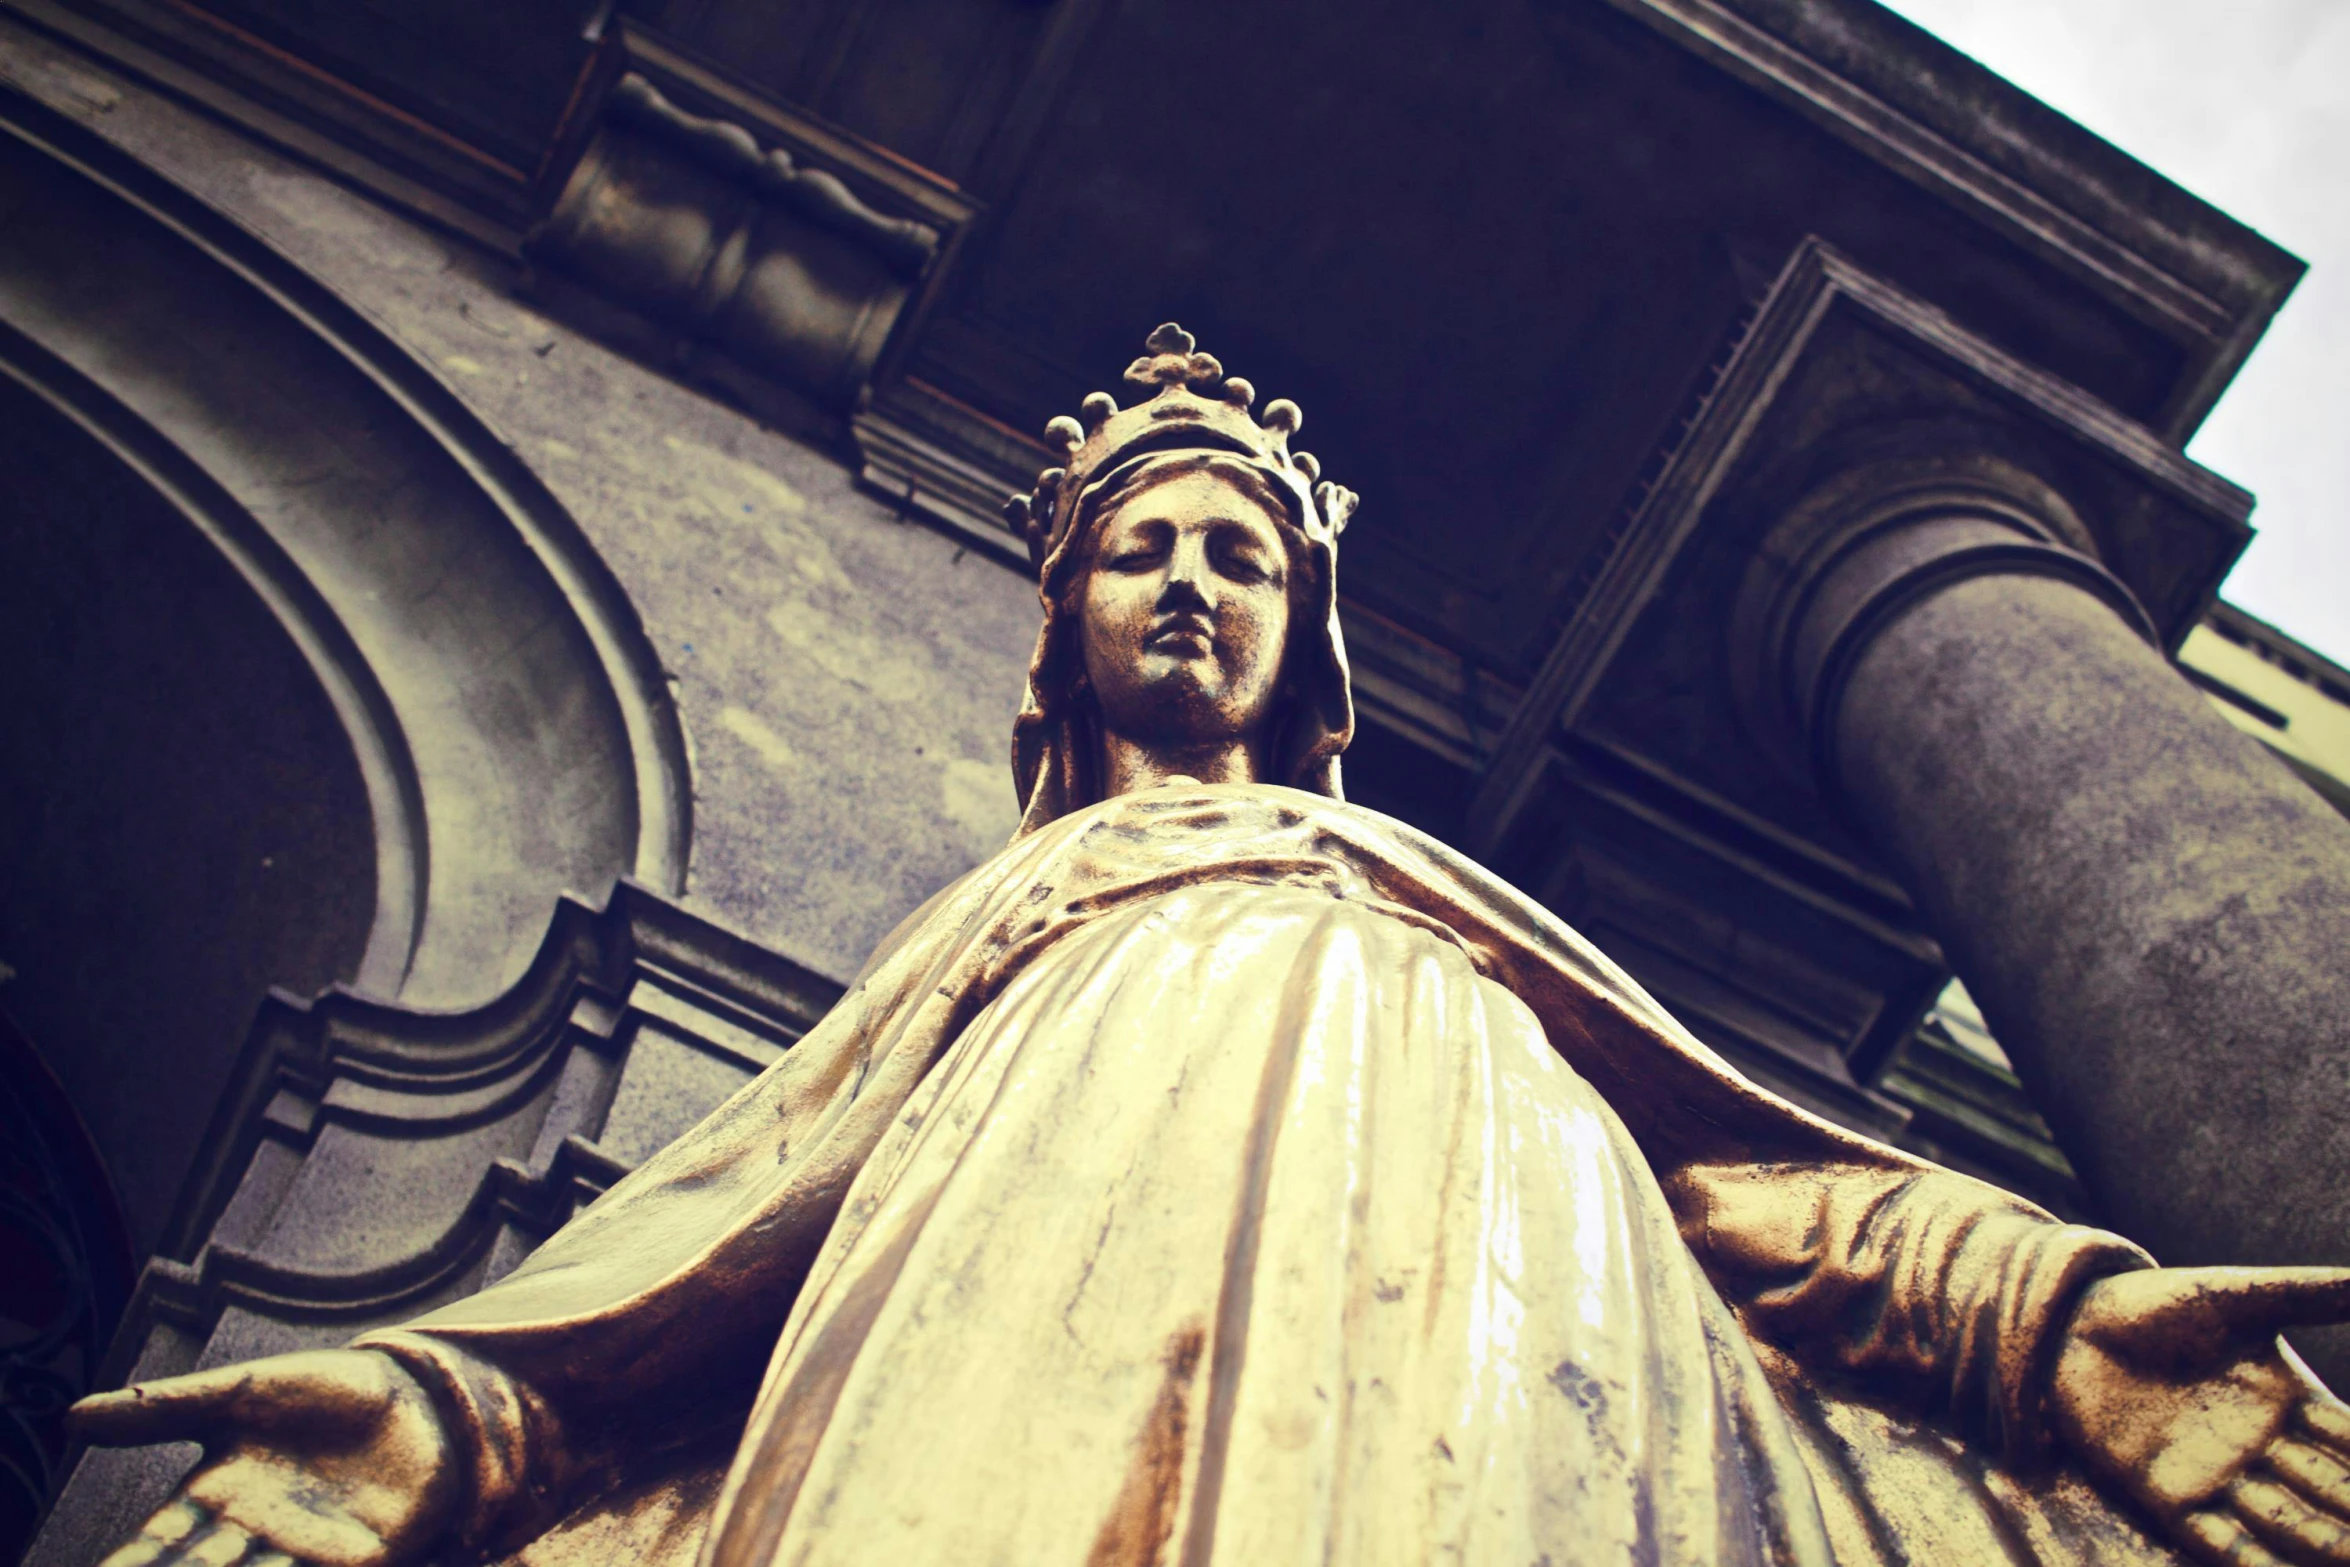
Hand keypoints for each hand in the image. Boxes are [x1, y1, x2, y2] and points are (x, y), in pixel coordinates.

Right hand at [69, 1348, 458, 1566]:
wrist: (419, 1390)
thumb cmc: (326, 1392)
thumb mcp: (240, 1394)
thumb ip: (163, 1409)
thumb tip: (68, 1418)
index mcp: (216, 1497)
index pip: (156, 1545)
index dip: (129, 1564)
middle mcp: (253, 1534)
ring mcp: (304, 1551)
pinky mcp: (362, 1560)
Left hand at [2051, 1266, 2349, 1565]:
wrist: (2072, 1321)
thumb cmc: (2158, 1303)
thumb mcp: (2241, 1297)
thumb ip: (2312, 1294)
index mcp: (2287, 1403)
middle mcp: (2261, 1448)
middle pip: (2330, 1492)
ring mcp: (2216, 1476)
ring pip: (2287, 1521)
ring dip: (2322, 1543)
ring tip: (2347, 1558)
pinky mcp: (2165, 1495)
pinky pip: (2219, 1541)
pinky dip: (2252, 1561)